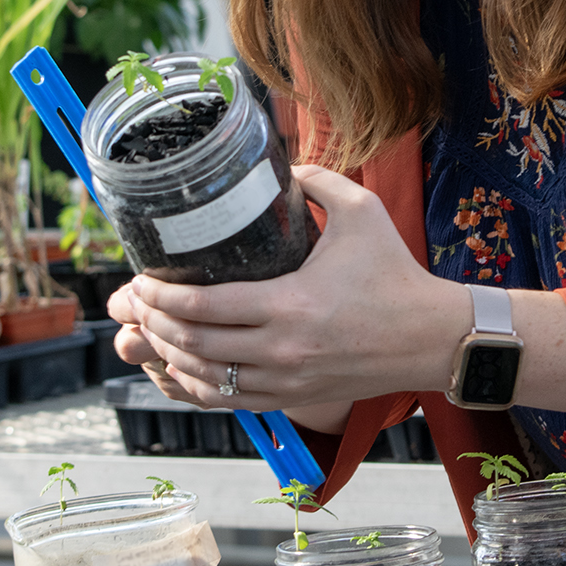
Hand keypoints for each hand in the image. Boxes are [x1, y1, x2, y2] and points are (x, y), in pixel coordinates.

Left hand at [125, 165, 471, 411]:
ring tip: (151, 330)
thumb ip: (315, 181)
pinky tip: (181, 365)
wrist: (431, 337)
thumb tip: (279, 165)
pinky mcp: (293, 398)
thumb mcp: (361, 212)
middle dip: (153, 322)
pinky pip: (228, 401)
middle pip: (193, 343)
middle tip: (134, 302)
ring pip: (204, 377)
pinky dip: (195, 385)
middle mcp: (282, 350)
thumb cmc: (397, 275)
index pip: (204, 306)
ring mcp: (286, 381)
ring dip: (168, 354)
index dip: (160, 295)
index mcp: (291, 304)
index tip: (141, 279)